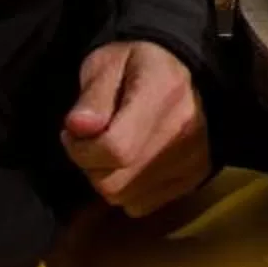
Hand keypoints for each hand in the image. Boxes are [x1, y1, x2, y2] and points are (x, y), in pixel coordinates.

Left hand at [63, 40, 210, 217]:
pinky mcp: (195, 176)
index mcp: (163, 91)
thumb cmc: (142, 64)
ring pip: (124, 197)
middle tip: (89, 141)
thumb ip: (92, 95)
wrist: (194, 72)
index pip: (114, 147)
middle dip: (89, 165)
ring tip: (109, 151)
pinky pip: (142, 204)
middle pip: (115, 181)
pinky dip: (127, 190)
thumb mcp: (109, 62)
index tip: (72, 132)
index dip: (81, 148)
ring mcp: (192, 158)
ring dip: (106, 179)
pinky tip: (130, 164)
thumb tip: (77, 128)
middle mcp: (184, 130)